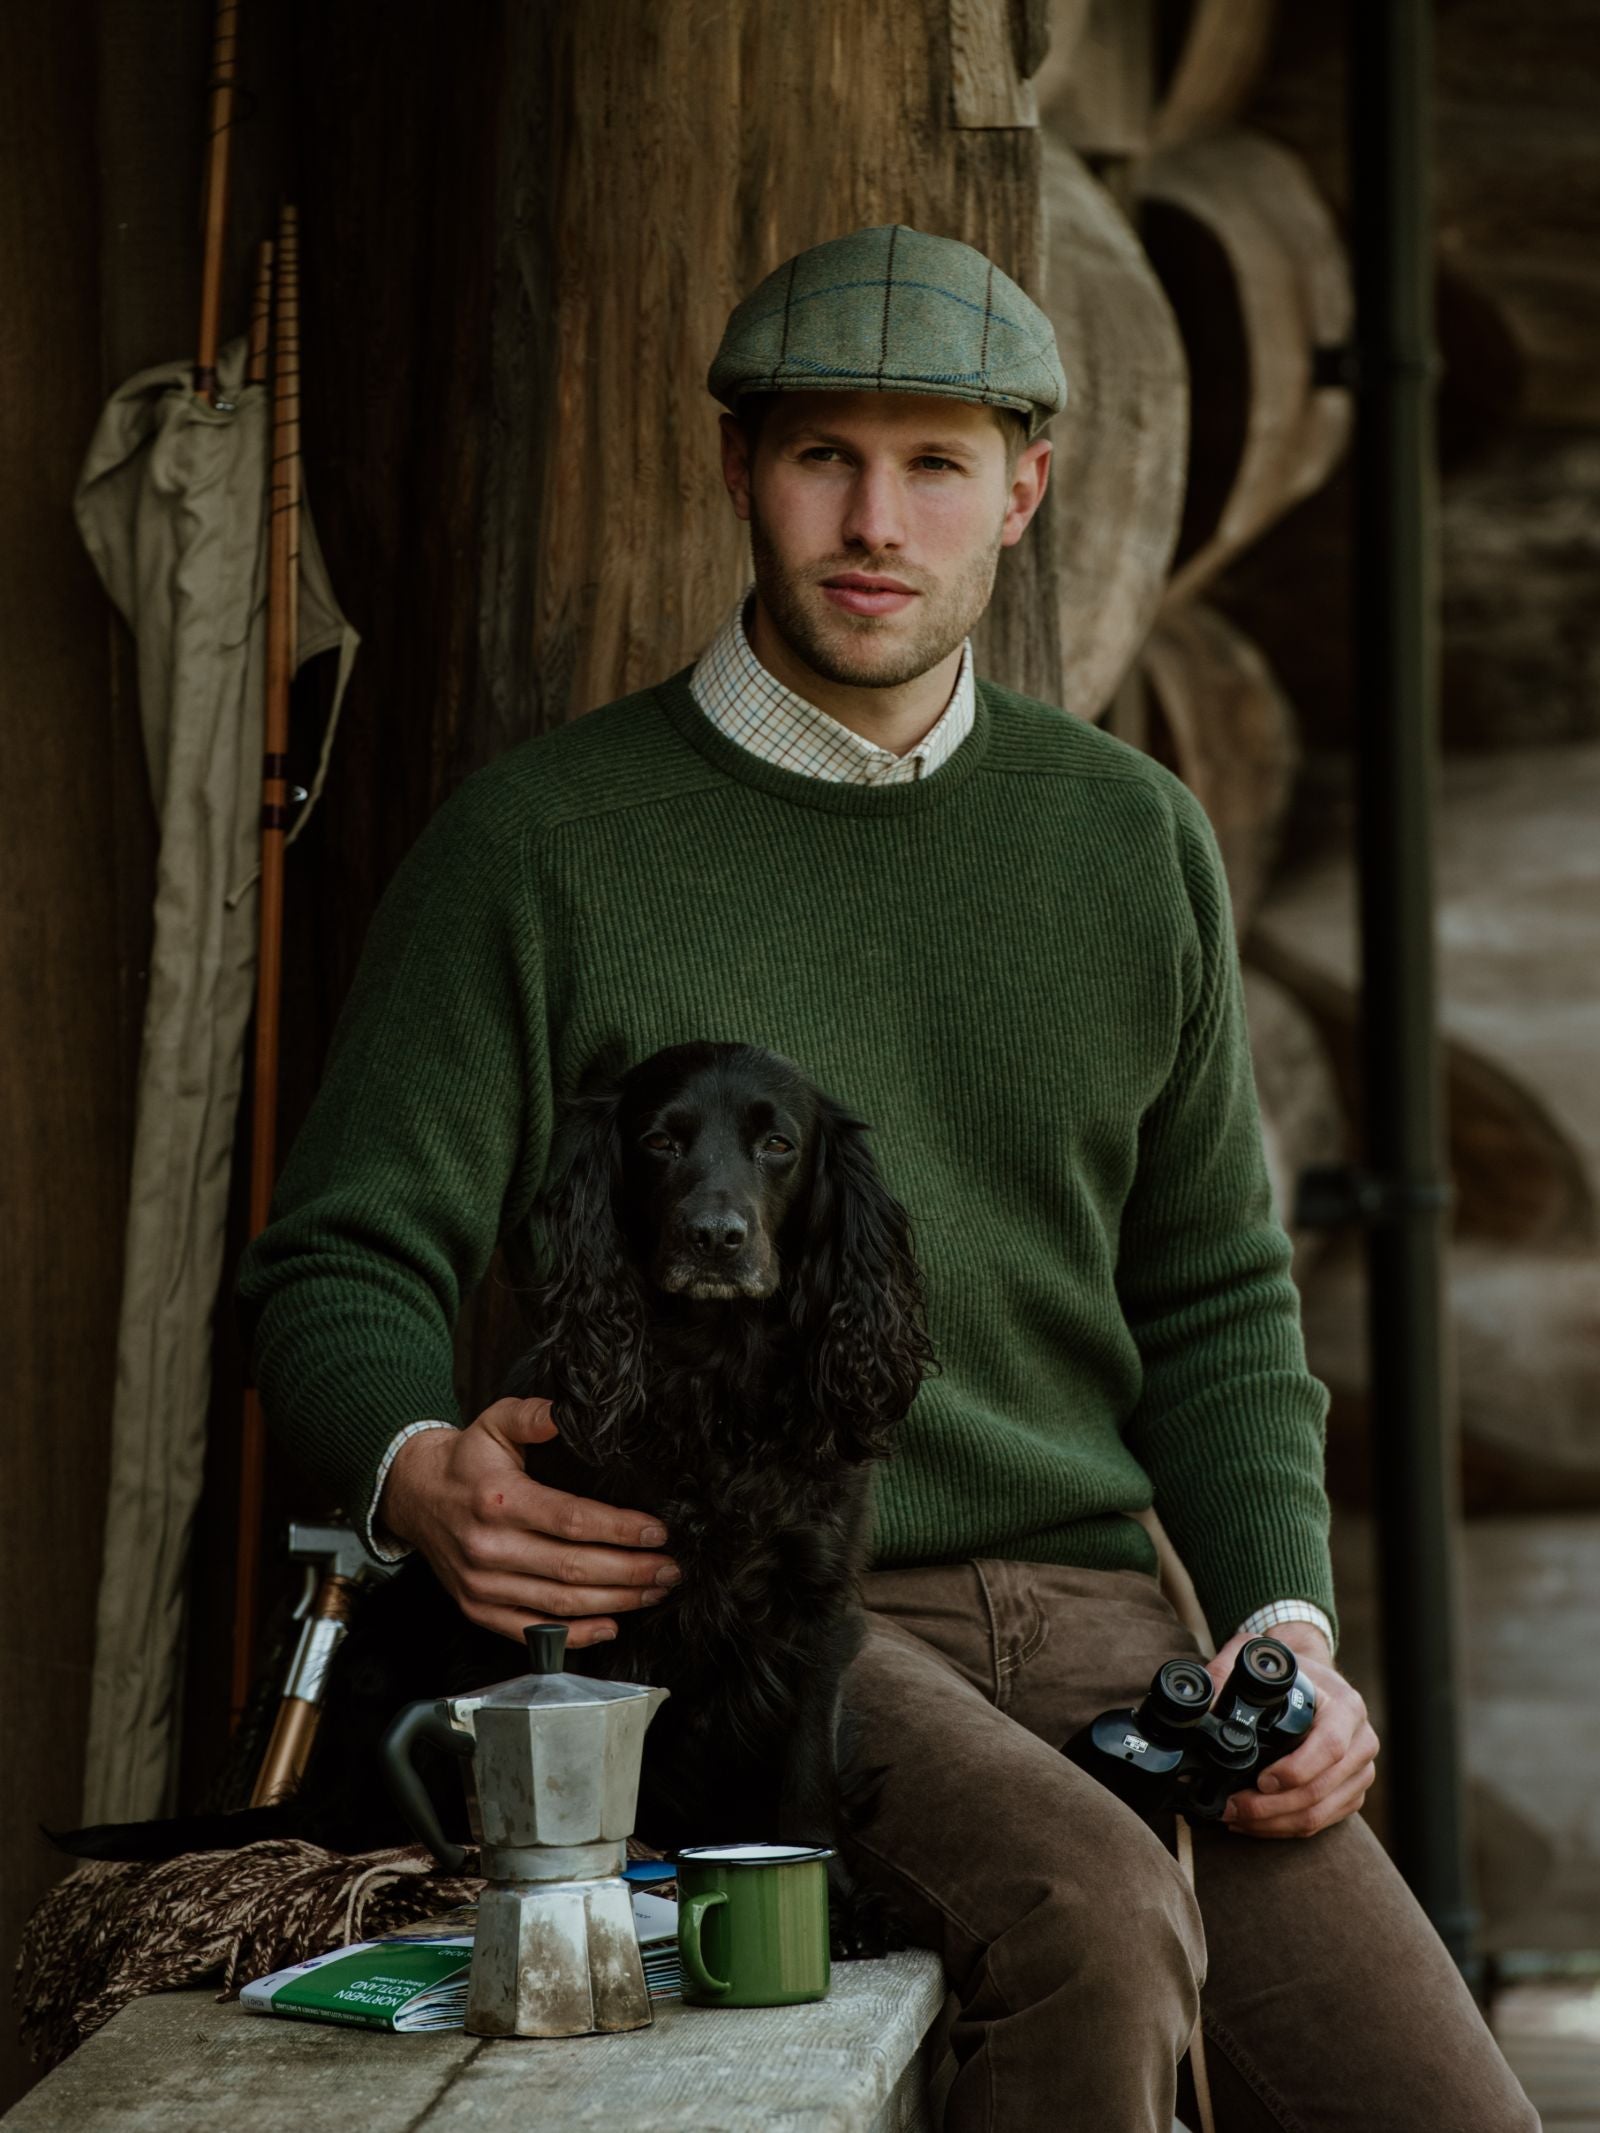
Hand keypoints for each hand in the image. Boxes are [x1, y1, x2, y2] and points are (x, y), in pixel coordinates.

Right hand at [376, 1395, 679, 1646]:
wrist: (414, 1494)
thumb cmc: (467, 1459)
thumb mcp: (496, 1422)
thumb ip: (535, 1415)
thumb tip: (570, 1413)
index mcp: (500, 1499)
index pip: (573, 1520)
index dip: (621, 1530)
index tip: (658, 1532)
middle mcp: (490, 1547)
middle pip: (574, 1568)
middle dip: (631, 1571)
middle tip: (670, 1569)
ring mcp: (482, 1584)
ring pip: (561, 1604)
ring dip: (615, 1601)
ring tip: (654, 1591)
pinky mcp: (478, 1609)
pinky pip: (532, 1632)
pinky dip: (575, 1636)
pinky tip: (612, 1624)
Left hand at [1206, 1620, 1378, 1839]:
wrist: (1315, 1679)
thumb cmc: (1289, 1669)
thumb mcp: (1258, 1656)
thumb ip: (1228, 1670)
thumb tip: (1202, 1698)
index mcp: (1346, 1707)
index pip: (1329, 1747)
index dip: (1295, 1769)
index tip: (1260, 1780)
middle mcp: (1361, 1741)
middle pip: (1321, 1789)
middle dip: (1272, 1807)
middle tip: (1232, 1808)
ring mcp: (1360, 1772)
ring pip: (1320, 1813)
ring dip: (1274, 1823)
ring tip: (1235, 1817)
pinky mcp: (1352, 1793)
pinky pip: (1321, 1822)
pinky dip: (1285, 1827)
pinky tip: (1255, 1823)